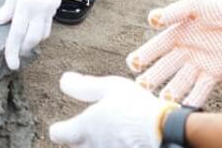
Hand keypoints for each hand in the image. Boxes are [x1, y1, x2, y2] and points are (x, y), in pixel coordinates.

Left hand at [0, 0, 77, 69]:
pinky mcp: (56, 6)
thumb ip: (7, 7)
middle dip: (23, 49)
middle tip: (14, 55)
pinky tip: (30, 28)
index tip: (10, 64)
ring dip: (32, 41)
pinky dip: (39, 31)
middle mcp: (41, 9)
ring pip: (43, 34)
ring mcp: (51, 9)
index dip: (12, 51)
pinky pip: (48, 25)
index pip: (18, 33)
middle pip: (33, 39)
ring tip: (20, 43)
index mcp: (27, 3)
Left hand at [49, 73, 173, 147]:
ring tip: (116, 132)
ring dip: (100, 143)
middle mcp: (92, 146)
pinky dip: (116, 146)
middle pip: (76, 145)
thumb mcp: (109, 88)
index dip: (60, 128)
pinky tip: (127, 140)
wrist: (164, 132)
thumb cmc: (137, 108)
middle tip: (97, 126)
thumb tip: (64, 81)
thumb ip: (83, 86)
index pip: (56, 134)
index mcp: (84, 128)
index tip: (67, 124)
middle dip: (81, 138)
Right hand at [126, 0, 221, 106]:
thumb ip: (174, 12)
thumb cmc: (219, 8)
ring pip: (181, 81)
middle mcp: (185, 51)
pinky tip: (184, 107)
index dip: (145, 55)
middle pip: (165, 68)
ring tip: (162, 98)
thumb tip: (151, 20)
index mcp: (177, 34)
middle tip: (142, 86)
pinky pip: (202, 89)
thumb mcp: (195, 5)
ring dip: (171, 90)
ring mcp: (199, 64)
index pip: (156, 47)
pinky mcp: (215, 73)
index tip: (134, 64)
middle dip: (153, 77)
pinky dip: (193, 99)